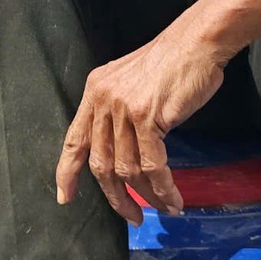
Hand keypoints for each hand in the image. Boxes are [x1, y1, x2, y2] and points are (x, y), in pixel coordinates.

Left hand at [56, 31, 223, 224]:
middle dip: (115, 197)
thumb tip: (121, 156)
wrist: (195, 43)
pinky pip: (152, 166)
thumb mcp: (131, 84)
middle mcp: (103, 100)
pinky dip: (163, 188)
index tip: (65, 197)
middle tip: (132, 216)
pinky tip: (174, 199)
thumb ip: (119, 113)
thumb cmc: (170, 65)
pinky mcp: (147, 117)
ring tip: (163, 207)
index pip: (74, 139)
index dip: (67, 172)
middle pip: (100, 163)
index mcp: (95, 92)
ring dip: (146, 196)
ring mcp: (123, 109)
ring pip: (127, 169)